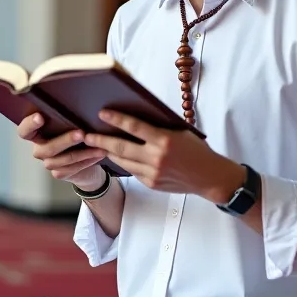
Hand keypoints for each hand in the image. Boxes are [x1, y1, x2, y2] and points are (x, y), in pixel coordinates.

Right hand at [16, 114, 107, 190]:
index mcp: (37, 133)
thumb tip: (78, 99)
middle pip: (47, 148)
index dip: (30, 124)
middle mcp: (39, 149)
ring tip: (98, 146)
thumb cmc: (76, 132)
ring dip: (82, 153)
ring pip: (61, 160)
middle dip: (65, 141)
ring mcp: (49, 162)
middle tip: (81, 133)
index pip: (24, 130)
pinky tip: (99, 154)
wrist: (86, 156)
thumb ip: (67, 115)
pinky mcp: (59, 173)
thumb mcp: (71, 122)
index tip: (40, 117)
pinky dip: (87, 161)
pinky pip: (72, 169)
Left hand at [82, 109, 244, 202]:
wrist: (209, 177)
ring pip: (123, 161)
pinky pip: (132, 171)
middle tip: (87, 134)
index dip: (116, 119)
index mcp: (165, 140)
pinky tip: (116, 156)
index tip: (102, 113)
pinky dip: (123, 162)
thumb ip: (159, 128)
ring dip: (108, 152)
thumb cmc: (196, 150)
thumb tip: (134, 120)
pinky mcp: (151, 183)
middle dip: (101, 140)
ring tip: (97, 144)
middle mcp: (156, 157)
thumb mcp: (181, 132)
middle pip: (121, 147)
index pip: (134, 127)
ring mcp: (152, 173)